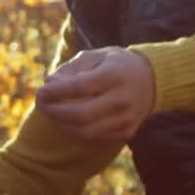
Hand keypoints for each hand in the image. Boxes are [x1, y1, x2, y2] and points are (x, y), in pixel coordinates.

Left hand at [35, 47, 154, 141]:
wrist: (153, 79)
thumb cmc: (116, 64)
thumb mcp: (96, 56)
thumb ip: (71, 69)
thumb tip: (49, 84)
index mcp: (115, 74)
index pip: (80, 87)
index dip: (56, 92)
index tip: (41, 91)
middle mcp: (123, 98)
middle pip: (82, 115)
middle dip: (55, 112)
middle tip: (41, 105)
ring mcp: (127, 118)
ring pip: (86, 132)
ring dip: (61, 125)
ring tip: (50, 114)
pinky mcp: (127, 131)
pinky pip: (95, 138)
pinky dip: (76, 132)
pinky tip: (66, 122)